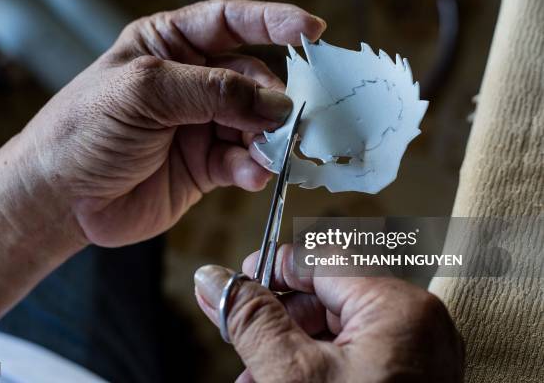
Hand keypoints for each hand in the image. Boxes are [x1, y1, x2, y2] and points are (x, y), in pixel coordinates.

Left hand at [4, 0, 325, 246]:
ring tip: (265, 153)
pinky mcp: (205, 167)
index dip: (272, 21)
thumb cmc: (84, 130)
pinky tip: (249, 175)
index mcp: (168, 46)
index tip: (311, 29)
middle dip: (270, 98)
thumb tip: (275, 102)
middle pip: (252, 77)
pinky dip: (252, 168)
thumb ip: (213, 92)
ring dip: (266, 138)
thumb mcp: (144, 93)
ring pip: (255, 123)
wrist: (61, 199)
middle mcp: (189, 83)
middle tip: (282, 119)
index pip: (229, 22)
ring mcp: (200, 126)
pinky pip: (243, 162)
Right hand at [194, 245, 463, 381]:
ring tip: (252, 375)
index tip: (236, 282)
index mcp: (398, 308)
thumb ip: (251, 319)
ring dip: (287, 349)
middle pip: (326, 297)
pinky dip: (314, 369)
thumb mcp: (291, 374)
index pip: (321, 259)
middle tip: (238, 335)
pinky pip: (353, 357)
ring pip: (335, 331)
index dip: (272, 267)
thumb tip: (215, 281)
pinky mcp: (406, 380)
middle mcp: (415, 326)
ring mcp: (414, 356)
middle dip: (275, 320)